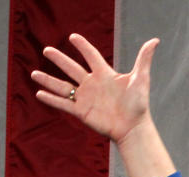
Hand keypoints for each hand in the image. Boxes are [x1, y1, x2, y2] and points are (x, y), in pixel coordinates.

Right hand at [31, 34, 158, 143]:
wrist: (133, 128)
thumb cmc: (138, 104)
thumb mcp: (140, 79)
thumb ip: (144, 59)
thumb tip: (155, 40)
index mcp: (104, 74)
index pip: (91, 55)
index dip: (82, 46)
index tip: (72, 37)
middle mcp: (93, 84)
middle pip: (72, 68)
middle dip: (59, 59)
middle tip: (47, 50)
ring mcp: (86, 98)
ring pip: (63, 86)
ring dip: (48, 80)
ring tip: (33, 73)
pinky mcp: (82, 112)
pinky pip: (63, 104)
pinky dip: (51, 99)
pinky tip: (39, 94)